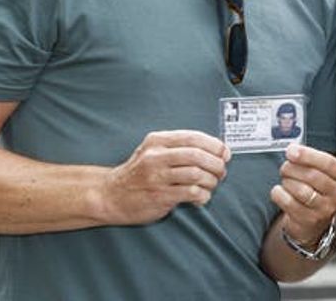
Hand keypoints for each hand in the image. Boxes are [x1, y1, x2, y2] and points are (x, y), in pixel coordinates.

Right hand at [103, 130, 230, 224]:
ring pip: (197, 174)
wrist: (110, 195)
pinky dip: (203, 195)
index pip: (194, 137)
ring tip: (211, 184)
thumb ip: (178, 147)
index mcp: (157, 141)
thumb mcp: (152, 151)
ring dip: (211, 181)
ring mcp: (157, 177)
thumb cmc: (138, 173)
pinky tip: (201, 197)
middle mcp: (156, 156)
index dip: (215, 145)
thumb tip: (215, 150)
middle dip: (216, 164)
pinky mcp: (160, 196)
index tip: (225, 154)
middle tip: (221, 172)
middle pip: (198, 155)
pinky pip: (191, 193)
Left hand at [270, 144, 335, 245]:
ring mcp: (325, 210)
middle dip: (293, 168)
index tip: (292, 151)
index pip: (329, 163)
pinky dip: (279, 194)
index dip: (308, 155)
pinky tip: (280, 192)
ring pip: (302, 190)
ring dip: (287, 181)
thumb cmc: (316, 189)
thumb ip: (311, 159)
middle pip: (313, 176)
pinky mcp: (309, 220)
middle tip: (285, 167)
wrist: (313, 220)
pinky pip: (289, 203)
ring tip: (285, 180)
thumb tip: (293, 150)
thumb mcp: (322, 172)